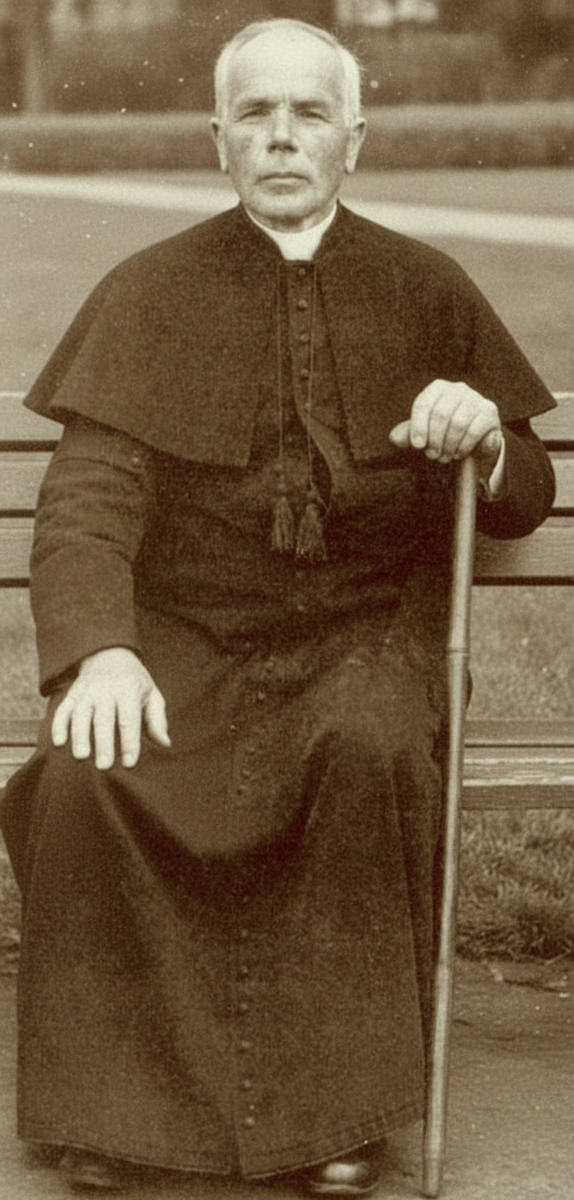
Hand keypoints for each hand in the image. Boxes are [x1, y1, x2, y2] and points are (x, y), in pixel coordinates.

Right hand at [52, 647, 170, 770]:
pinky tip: (59, 743)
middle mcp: (105, 690)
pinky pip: (63, 710)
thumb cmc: (134, 683)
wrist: (109, 655)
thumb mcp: (151, 694)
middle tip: (104, 766)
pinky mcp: (72, 695)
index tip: (129, 763)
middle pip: (103, 719)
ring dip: (79, 736)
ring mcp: (86, 692)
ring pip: (80, 715)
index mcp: (128, 690)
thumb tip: (165, 743)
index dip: (129, 742)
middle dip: (103, 743)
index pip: (129, 719)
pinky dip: (59, 726)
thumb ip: (157, 720)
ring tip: (81, 757)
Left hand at [389, 379, 502, 482]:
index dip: (418, 426)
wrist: (474, 439)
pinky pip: (474, 430)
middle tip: (432, 456)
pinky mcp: (490, 411)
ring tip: (444, 457)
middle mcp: (458, 389)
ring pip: (458, 423)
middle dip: (434, 439)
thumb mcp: (424, 433)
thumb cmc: (444, 433)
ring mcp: (475, 398)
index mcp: (438, 388)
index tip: (417, 446)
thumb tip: (394, 438)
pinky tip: (458, 453)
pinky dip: (463, 446)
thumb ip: (407, 435)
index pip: (424, 404)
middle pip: (441, 413)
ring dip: (448, 445)